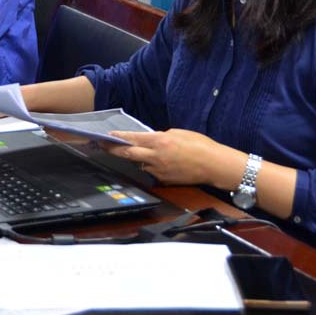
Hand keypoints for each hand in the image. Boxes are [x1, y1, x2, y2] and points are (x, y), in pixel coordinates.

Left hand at [103, 129, 224, 185]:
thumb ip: (160, 137)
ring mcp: (159, 171)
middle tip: (101, 145)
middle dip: (112, 149)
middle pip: (127, 154)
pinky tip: (157, 162)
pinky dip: (150, 166)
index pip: (131, 139)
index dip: (116, 137)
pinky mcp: (164, 180)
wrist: (214, 165)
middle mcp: (156, 157)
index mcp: (159, 141)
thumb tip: (149, 140)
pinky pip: (151, 172)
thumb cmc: (200, 145)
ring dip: (135, 158)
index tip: (105, 136)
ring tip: (133, 151)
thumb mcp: (177, 133)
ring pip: (139, 163)